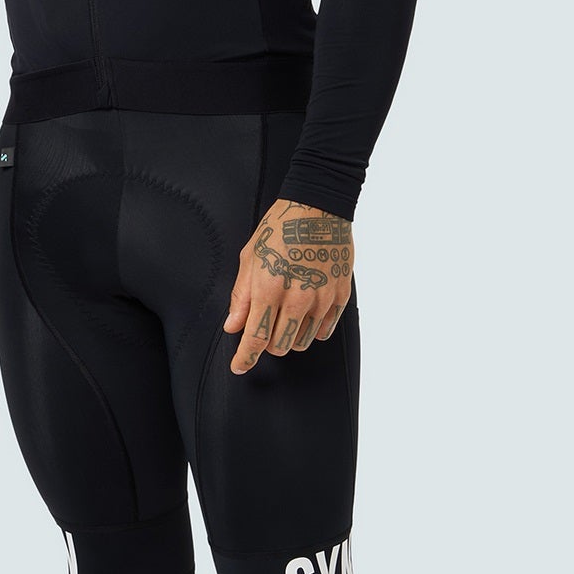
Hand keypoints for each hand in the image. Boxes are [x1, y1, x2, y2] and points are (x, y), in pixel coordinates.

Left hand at [223, 200, 353, 373]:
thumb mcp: (250, 258)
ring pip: (303, 341)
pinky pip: (325, 330)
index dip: (245, 358)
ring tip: (285, 315)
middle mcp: (298, 297)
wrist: (318, 207)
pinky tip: (305, 314)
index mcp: (270, 287)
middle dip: (266, 344)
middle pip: (280, 346)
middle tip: (264, 326)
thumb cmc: (279, 228)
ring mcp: (322, 298)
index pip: (256, 337)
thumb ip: (241, 296)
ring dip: (289, 337)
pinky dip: (312, 329)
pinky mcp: (340, 295)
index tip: (239, 366)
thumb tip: (233, 325)